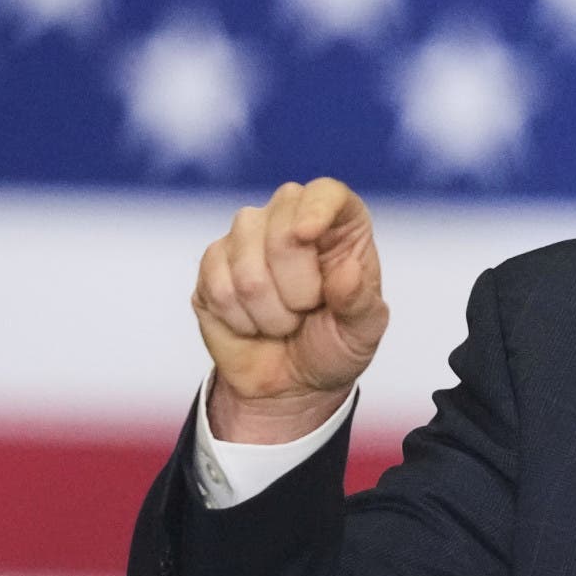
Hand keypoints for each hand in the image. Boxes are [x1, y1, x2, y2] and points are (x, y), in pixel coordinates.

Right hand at [192, 179, 388, 444]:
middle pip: (282, 232)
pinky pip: (219, 288)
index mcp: (338, 225)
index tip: (307, 235)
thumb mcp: (362, 334)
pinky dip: (241, 320)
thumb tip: (348, 270)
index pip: (325, 193)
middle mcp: (289, 218)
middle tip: (307, 310)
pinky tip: (253, 324)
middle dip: (298, 291)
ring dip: (270, 313)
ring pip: (247, 267)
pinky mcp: (213, 262)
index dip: (316, 209)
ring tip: (284, 321)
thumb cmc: (333, 346)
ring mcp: (247, 237)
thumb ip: (360, 303)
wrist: (290, 382)